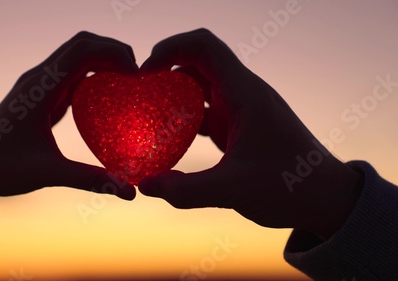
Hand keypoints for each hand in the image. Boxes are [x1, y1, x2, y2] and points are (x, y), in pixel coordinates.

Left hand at [0, 31, 136, 200]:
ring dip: (103, 60)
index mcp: (39, 87)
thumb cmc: (2, 171)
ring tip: (129, 80)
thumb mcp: (49, 174)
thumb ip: (91, 180)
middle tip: (139, 73)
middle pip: (81, 45)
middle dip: (113, 50)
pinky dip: (92, 76)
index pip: (81, 50)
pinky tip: (106, 96)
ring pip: (75, 57)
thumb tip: (131, 193)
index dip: (114, 52)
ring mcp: (37, 86)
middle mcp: (37, 79)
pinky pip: (70, 76)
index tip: (137, 74)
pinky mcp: (39, 97)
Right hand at [139, 29, 362, 239]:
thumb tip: (146, 186)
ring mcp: (241, 110)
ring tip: (147, 115)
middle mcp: (242, 94)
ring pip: (200, 88)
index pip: (204, 46)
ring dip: (172, 96)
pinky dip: (184, 118)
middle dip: (164, 72)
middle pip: (196, 64)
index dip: (170, 48)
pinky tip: (169, 138)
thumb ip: (187, 191)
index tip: (144, 71)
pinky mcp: (239, 128)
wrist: (326, 198)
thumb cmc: (292, 187)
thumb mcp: (236, 190)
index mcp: (245, 94)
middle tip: (137, 94)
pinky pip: (205, 112)